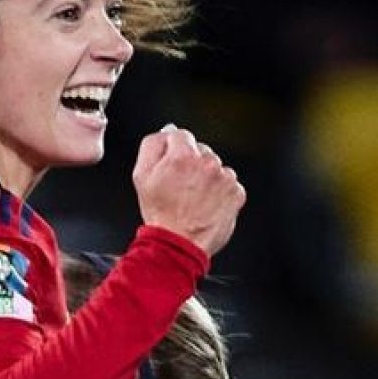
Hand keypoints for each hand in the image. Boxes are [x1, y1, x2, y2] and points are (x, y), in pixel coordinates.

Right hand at [132, 125, 245, 256]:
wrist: (179, 244)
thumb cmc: (160, 213)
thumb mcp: (141, 176)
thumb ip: (151, 146)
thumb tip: (164, 134)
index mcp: (182, 156)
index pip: (181, 135)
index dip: (173, 151)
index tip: (173, 165)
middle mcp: (207, 163)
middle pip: (200, 151)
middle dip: (191, 164)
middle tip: (180, 187)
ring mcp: (225, 178)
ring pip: (216, 167)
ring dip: (207, 178)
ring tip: (194, 198)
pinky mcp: (236, 193)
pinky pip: (229, 184)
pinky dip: (220, 192)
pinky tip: (206, 204)